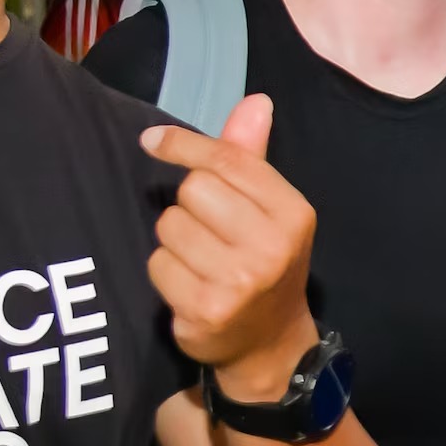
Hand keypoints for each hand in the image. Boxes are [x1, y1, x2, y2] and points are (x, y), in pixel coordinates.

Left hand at [141, 94, 321, 385]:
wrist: (271, 344)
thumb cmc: (264, 263)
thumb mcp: (270, 210)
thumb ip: (252, 157)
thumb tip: (256, 101)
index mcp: (292, 213)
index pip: (228, 161)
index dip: (184, 145)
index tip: (153, 140)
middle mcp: (272, 247)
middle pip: (193, 190)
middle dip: (188, 205)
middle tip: (207, 229)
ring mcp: (240, 282)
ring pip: (170, 227)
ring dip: (174, 240)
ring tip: (200, 260)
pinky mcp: (206, 310)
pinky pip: (158, 265)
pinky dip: (166, 272)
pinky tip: (189, 285)